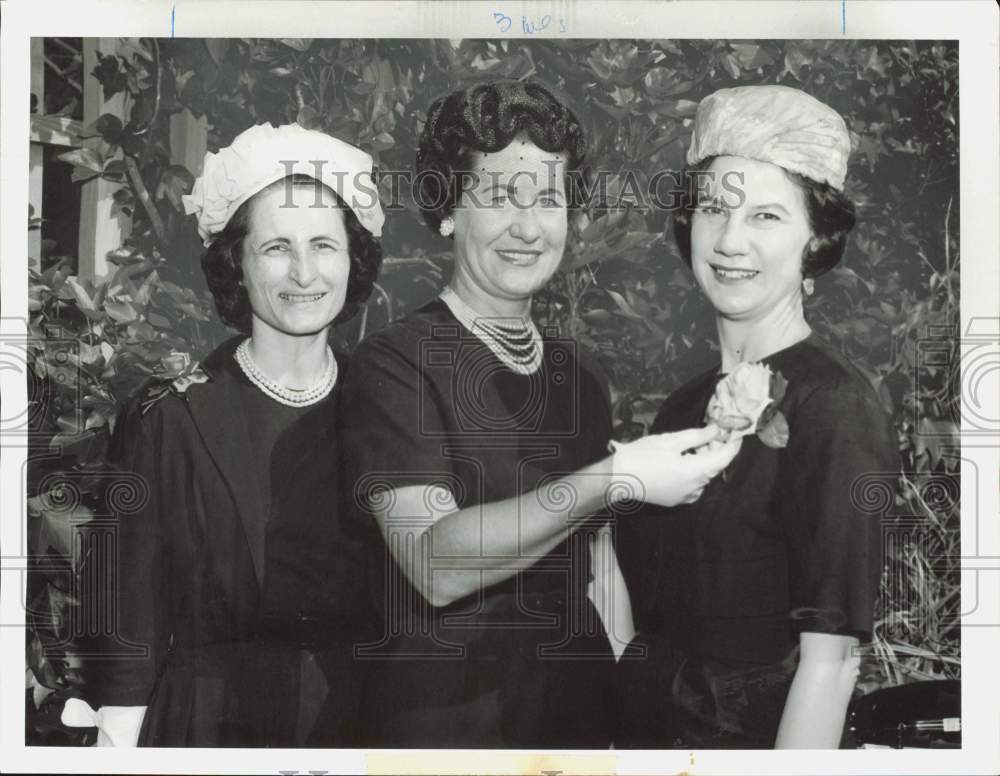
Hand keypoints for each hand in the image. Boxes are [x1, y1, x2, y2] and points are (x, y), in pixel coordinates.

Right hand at [610, 425, 740, 506]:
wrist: (618, 478)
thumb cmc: (643, 455)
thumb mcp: (671, 440)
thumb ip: (698, 436)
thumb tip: (717, 430)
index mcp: (696, 471)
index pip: (725, 457)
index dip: (732, 444)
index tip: (734, 432)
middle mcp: (696, 488)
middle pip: (715, 467)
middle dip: (715, 450)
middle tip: (707, 434)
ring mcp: (687, 496)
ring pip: (704, 476)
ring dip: (704, 461)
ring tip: (691, 447)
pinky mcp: (677, 500)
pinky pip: (694, 485)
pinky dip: (694, 472)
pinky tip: (682, 462)